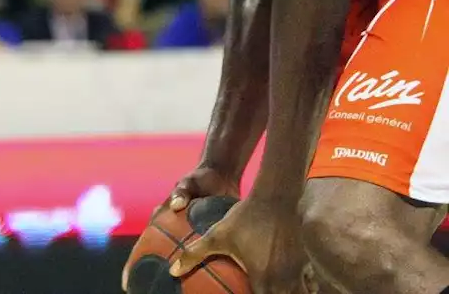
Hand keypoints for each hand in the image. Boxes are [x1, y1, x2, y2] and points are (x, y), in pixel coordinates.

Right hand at [124, 164, 241, 288]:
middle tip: (148, 291)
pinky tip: (213, 285)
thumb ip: (181, 191)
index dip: (133, 263)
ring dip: (182, 273)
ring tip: (180, 293)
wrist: (221, 176)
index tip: (126, 281)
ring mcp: (189, 235)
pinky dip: (204, 268)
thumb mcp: (187, 182)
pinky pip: (204, 256)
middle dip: (153, 274)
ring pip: (182, 258)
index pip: (145, 242)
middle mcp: (173, 229)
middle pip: (160, 256)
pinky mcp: (207, 237)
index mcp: (162, 218)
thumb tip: (176, 205)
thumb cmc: (199, 178)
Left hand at [171, 196, 310, 293]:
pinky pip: (309, 284)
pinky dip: (303, 288)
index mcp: (263, 277)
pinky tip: (295, 286)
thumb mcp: (217, 235)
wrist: (275, 198)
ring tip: (278, 291)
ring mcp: (298, 271)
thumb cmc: (244, 217)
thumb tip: (173, 271)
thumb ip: (194, 254)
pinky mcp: (304, 262)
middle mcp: (284, 279)